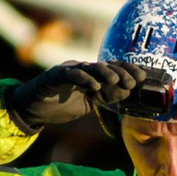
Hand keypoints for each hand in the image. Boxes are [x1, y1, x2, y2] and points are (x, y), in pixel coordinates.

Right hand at [6, 61, 143, 129]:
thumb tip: (128, 93)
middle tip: (134, 81)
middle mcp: (82, 69)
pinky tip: (94, 87)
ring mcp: (68, 70)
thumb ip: (106, 98)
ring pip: (90, 67)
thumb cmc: (60, 105)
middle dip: (122, 73)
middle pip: (105, 66)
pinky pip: (71, 74)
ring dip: (105, 73)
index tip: (144, 78)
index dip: (129, 71)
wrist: (32, 110)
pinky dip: (84, 79)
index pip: (113, 69)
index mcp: (91, 76)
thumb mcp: (89, 104)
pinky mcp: (55, 75)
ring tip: (117, 81)